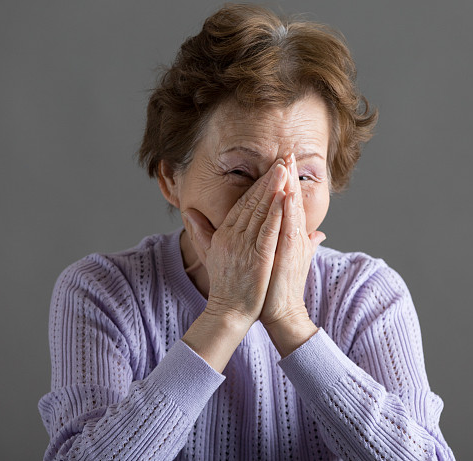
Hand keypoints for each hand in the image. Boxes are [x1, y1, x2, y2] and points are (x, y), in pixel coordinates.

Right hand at [182, 159, 288, 327]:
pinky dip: (276, 214)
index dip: (256, 184)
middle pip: (252, 202)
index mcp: (224, 234)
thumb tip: (188, 213)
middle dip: (267, 179)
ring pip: (261, 212)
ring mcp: (245, 247)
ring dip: (273, 189)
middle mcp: (233, 237)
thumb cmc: (225, 285)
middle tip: (281, 159)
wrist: (227, 313)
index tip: (268, 168)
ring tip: (284, 170)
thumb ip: (200, 232)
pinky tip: (284, 199)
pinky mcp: (258, 259)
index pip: (242, 203)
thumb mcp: (209, 254)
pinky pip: (268, 232)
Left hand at [260, 153, 325, 328]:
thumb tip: (319, 234)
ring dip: (290, 186)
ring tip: (289, 164)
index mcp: (291, 234)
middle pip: (292, 199)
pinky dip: (288, 210)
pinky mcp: (289, 253)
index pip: (289, 202)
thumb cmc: (280, 287)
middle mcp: (294, 235)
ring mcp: (292, 243)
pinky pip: (288, 227)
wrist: (282, 311)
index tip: (285, 160)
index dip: (288, 181)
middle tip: (289, 151)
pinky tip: (286, 194)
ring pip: (291, 208)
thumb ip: (305, 244)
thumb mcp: (293, 259)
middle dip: (290, 175)